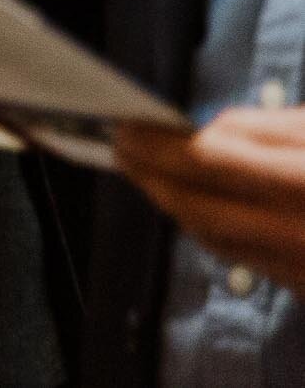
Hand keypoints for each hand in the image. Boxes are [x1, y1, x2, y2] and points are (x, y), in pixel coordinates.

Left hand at [118, 109, 304, 292]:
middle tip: (123, 147)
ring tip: (146, 173)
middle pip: (197, 203)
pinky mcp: (303, 283)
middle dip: (150, 173)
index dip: (158, 144)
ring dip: (169, 202)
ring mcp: (300, 262)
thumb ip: (263, 128)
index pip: (207, 160)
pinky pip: (236, 257)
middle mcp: (298, 227)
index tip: (129, 127)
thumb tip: (203, 130)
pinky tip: (190, 206)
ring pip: (210, 235)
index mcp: (304, 179)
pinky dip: (204, 228)